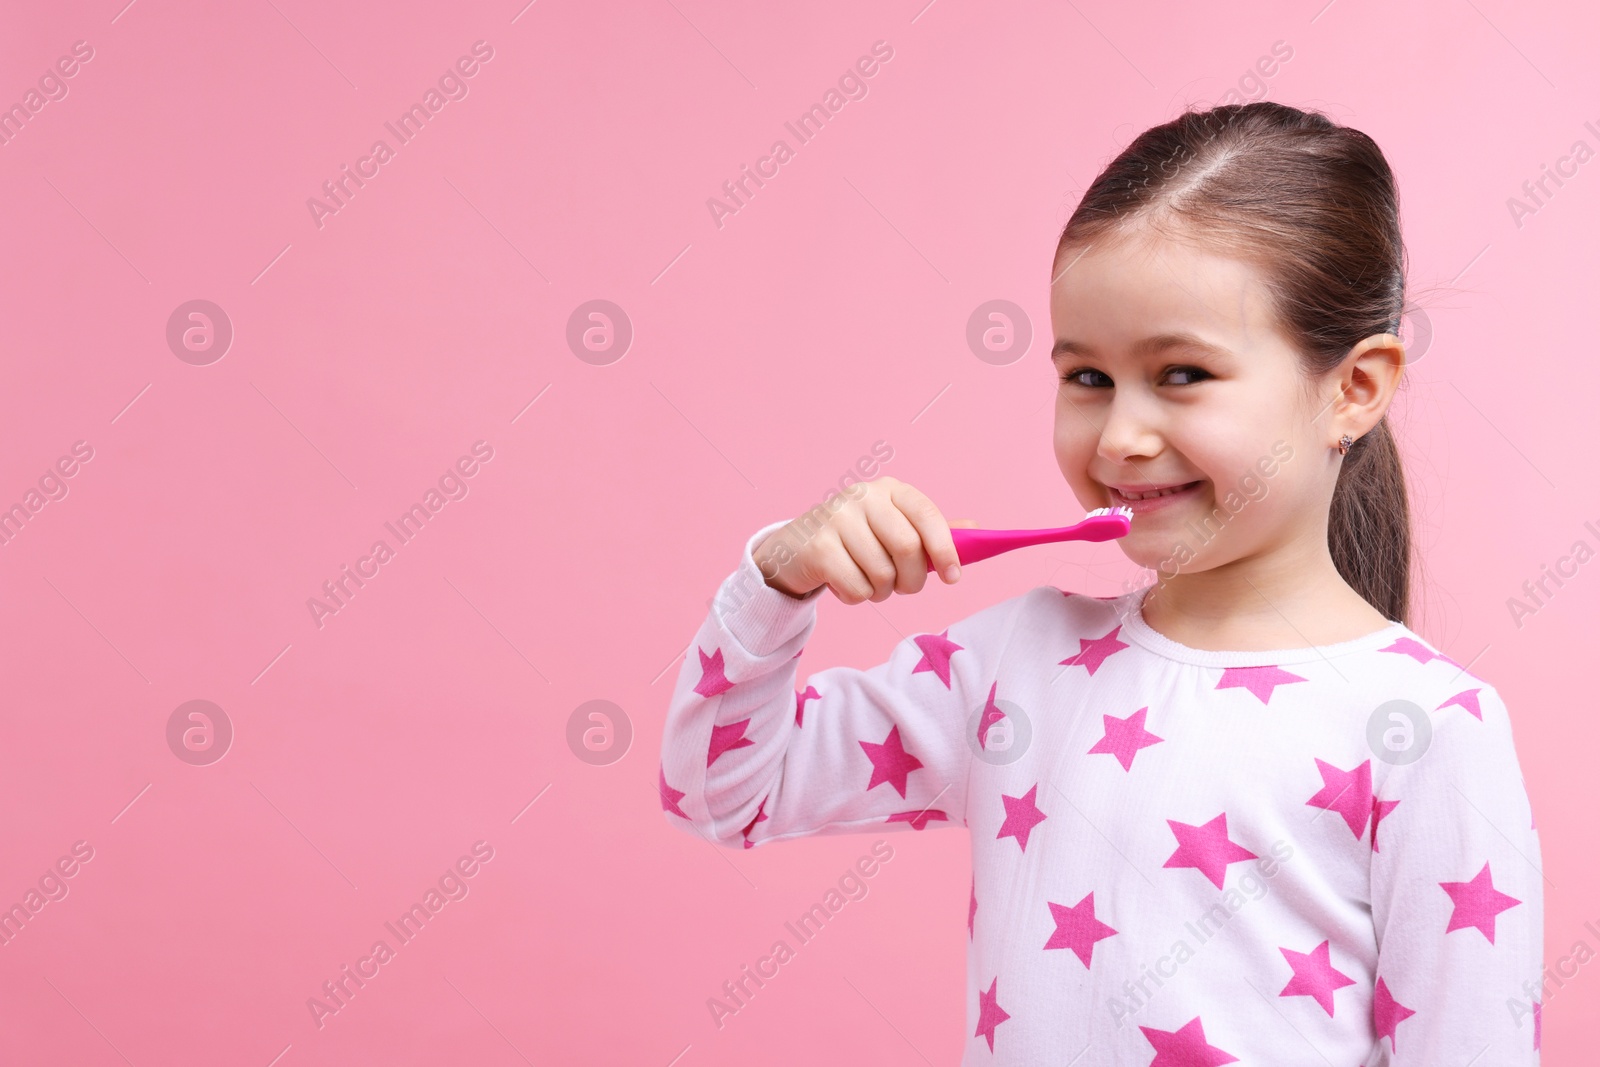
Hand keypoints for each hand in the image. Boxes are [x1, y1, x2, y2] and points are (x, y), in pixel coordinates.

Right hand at [752, 477, 974, 604]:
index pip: (927, 516)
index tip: (953, 577)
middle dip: (912, 580)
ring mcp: (838, 519)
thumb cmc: (855, 541)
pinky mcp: (819, 547)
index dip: (945, 550)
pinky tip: (845, 584)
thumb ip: (930, 532)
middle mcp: (863, 497)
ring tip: (868, 583)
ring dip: (881, 592)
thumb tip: (977, 531)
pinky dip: (857, 597)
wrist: (796, 548)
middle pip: (908, 548)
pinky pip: (857, 589)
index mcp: (890, 490)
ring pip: (882, 574)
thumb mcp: (893, 529)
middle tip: (902, 587)